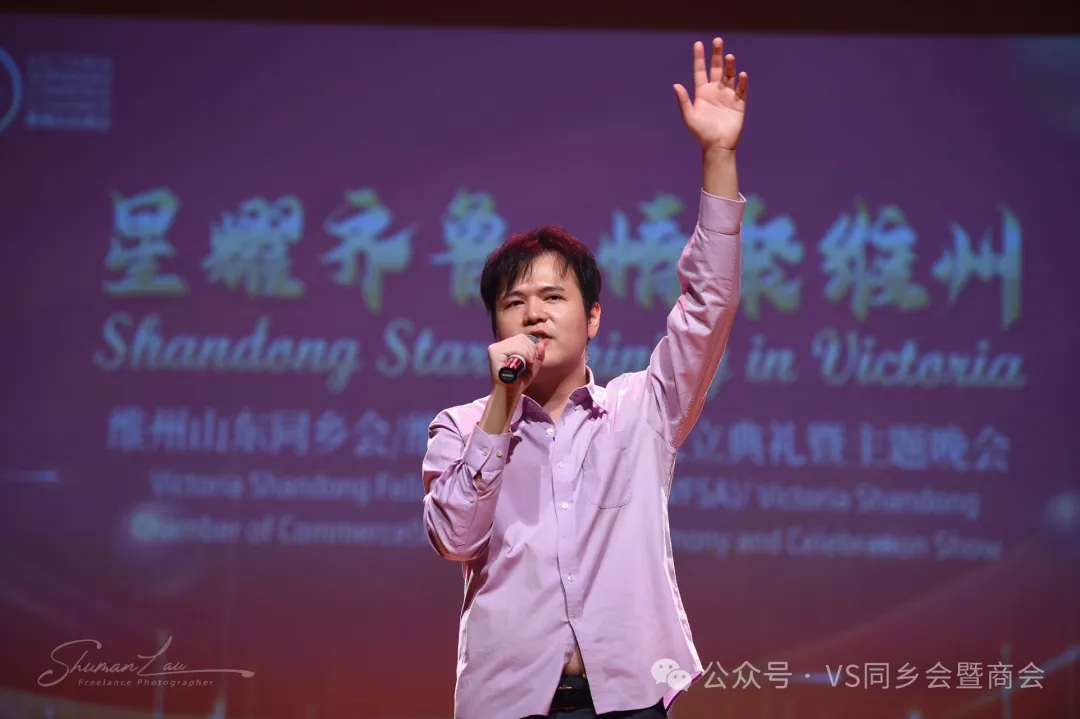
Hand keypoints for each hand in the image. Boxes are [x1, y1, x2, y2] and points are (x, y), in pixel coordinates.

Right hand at [487, 333, 549, 391]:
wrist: (510, 393)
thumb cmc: (520, 380)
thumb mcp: (533, 365)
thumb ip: (538, 354)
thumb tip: (541, 343)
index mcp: (506, 347)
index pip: (521, 338)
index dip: (531, 346)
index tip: (534, 360)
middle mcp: (498, 345)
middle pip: (521, 338)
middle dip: (532, 350)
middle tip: (532, 363)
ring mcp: (494, 348)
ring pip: (519, 342)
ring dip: (529, 353)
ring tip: (530, 365)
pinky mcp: (494, 352)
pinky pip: (515, 348)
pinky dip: (524, 354)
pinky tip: (527, 363)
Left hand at [673, 38, 747, 153]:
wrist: (717, 146)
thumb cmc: (701, 133)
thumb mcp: (689, 117)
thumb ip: (683, 101)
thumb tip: (676, 85)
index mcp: (702, 92)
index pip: (700, 71)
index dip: (699, 58)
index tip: (698, 44)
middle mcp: (715, 91)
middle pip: (716, 68)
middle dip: (717, 55)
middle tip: (717, 40)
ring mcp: (728, 96)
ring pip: (729, 76)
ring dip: (729, 66)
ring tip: (729, 56)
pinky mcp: (739, 104)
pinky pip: (742, 90)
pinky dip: (742, 82)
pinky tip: (742, 75)